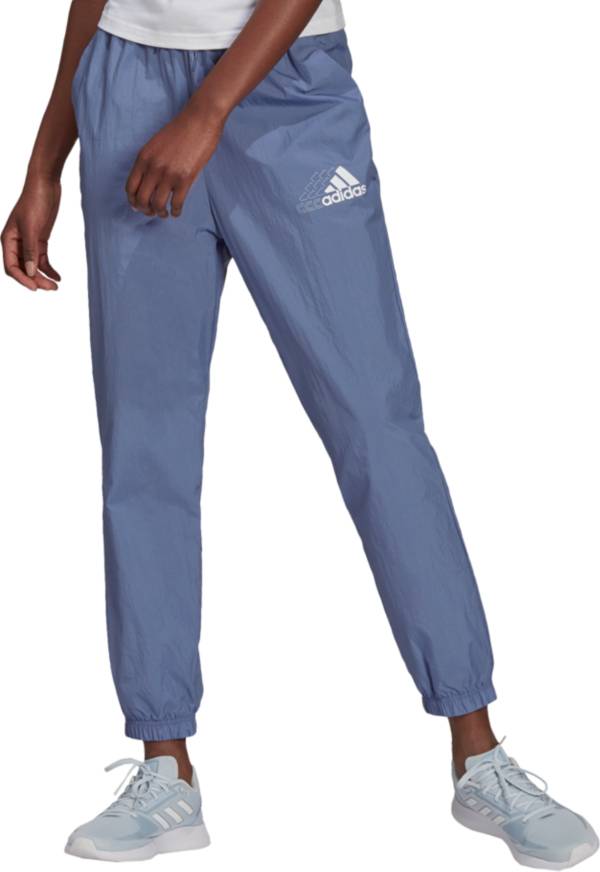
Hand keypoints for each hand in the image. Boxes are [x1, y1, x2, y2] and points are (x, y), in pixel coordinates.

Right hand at [2, 175, 61, 290]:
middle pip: (23, 269)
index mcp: (8, 240)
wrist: (46, 184)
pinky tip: (58, 277)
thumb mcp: (32, 227)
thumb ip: (30, 250)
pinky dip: (49, 269)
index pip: (11, 267)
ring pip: (32, 266)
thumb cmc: (35, 201)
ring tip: (56, 286)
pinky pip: (42, 259)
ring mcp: (28, 242)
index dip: (22, 279)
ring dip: (43, 276)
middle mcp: (16, 243)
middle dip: (35, 280)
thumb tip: (29, 272)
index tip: (35, 288)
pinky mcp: (40, 239)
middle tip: (51, 289)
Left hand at [125, 103, 224, 218]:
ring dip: (160, 213)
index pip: (130, 186)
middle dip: (145, 210)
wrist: (200, 119)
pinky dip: (176, 212)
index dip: (133, 200)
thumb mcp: (156, 143)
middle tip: (152, 212)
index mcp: (143, 157)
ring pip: (158, 204)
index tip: (138, 206)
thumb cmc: (181, 130)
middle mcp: (153, 167)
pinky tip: (177, 212)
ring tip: (164, 214)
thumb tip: (148, 181)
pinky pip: (177, 203)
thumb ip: (150, 161)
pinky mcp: (185, 179)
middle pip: (142, 199)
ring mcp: (169, 174)